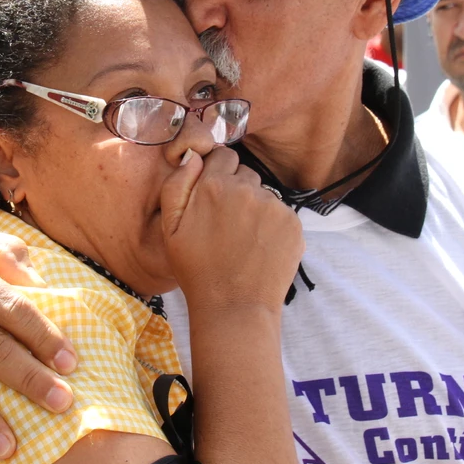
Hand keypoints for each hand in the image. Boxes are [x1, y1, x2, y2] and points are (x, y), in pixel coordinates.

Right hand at [161, 146, 303, 312]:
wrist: (234, 307)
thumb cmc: (197, 270)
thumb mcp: (170, 228)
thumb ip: (177, 184)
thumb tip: (193, 156)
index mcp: (214, 185)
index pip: (223, 156)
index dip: (217, 174)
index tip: (214, 196)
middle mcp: (247, 189)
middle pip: (245, 174)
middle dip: (236, 191)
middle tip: (226, 224)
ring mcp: (274, 206)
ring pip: (263, 195)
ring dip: (254, 209)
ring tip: (242, 241)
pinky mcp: (293, 223)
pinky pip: (281, 214)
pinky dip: (272, 226)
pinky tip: (259, 248)